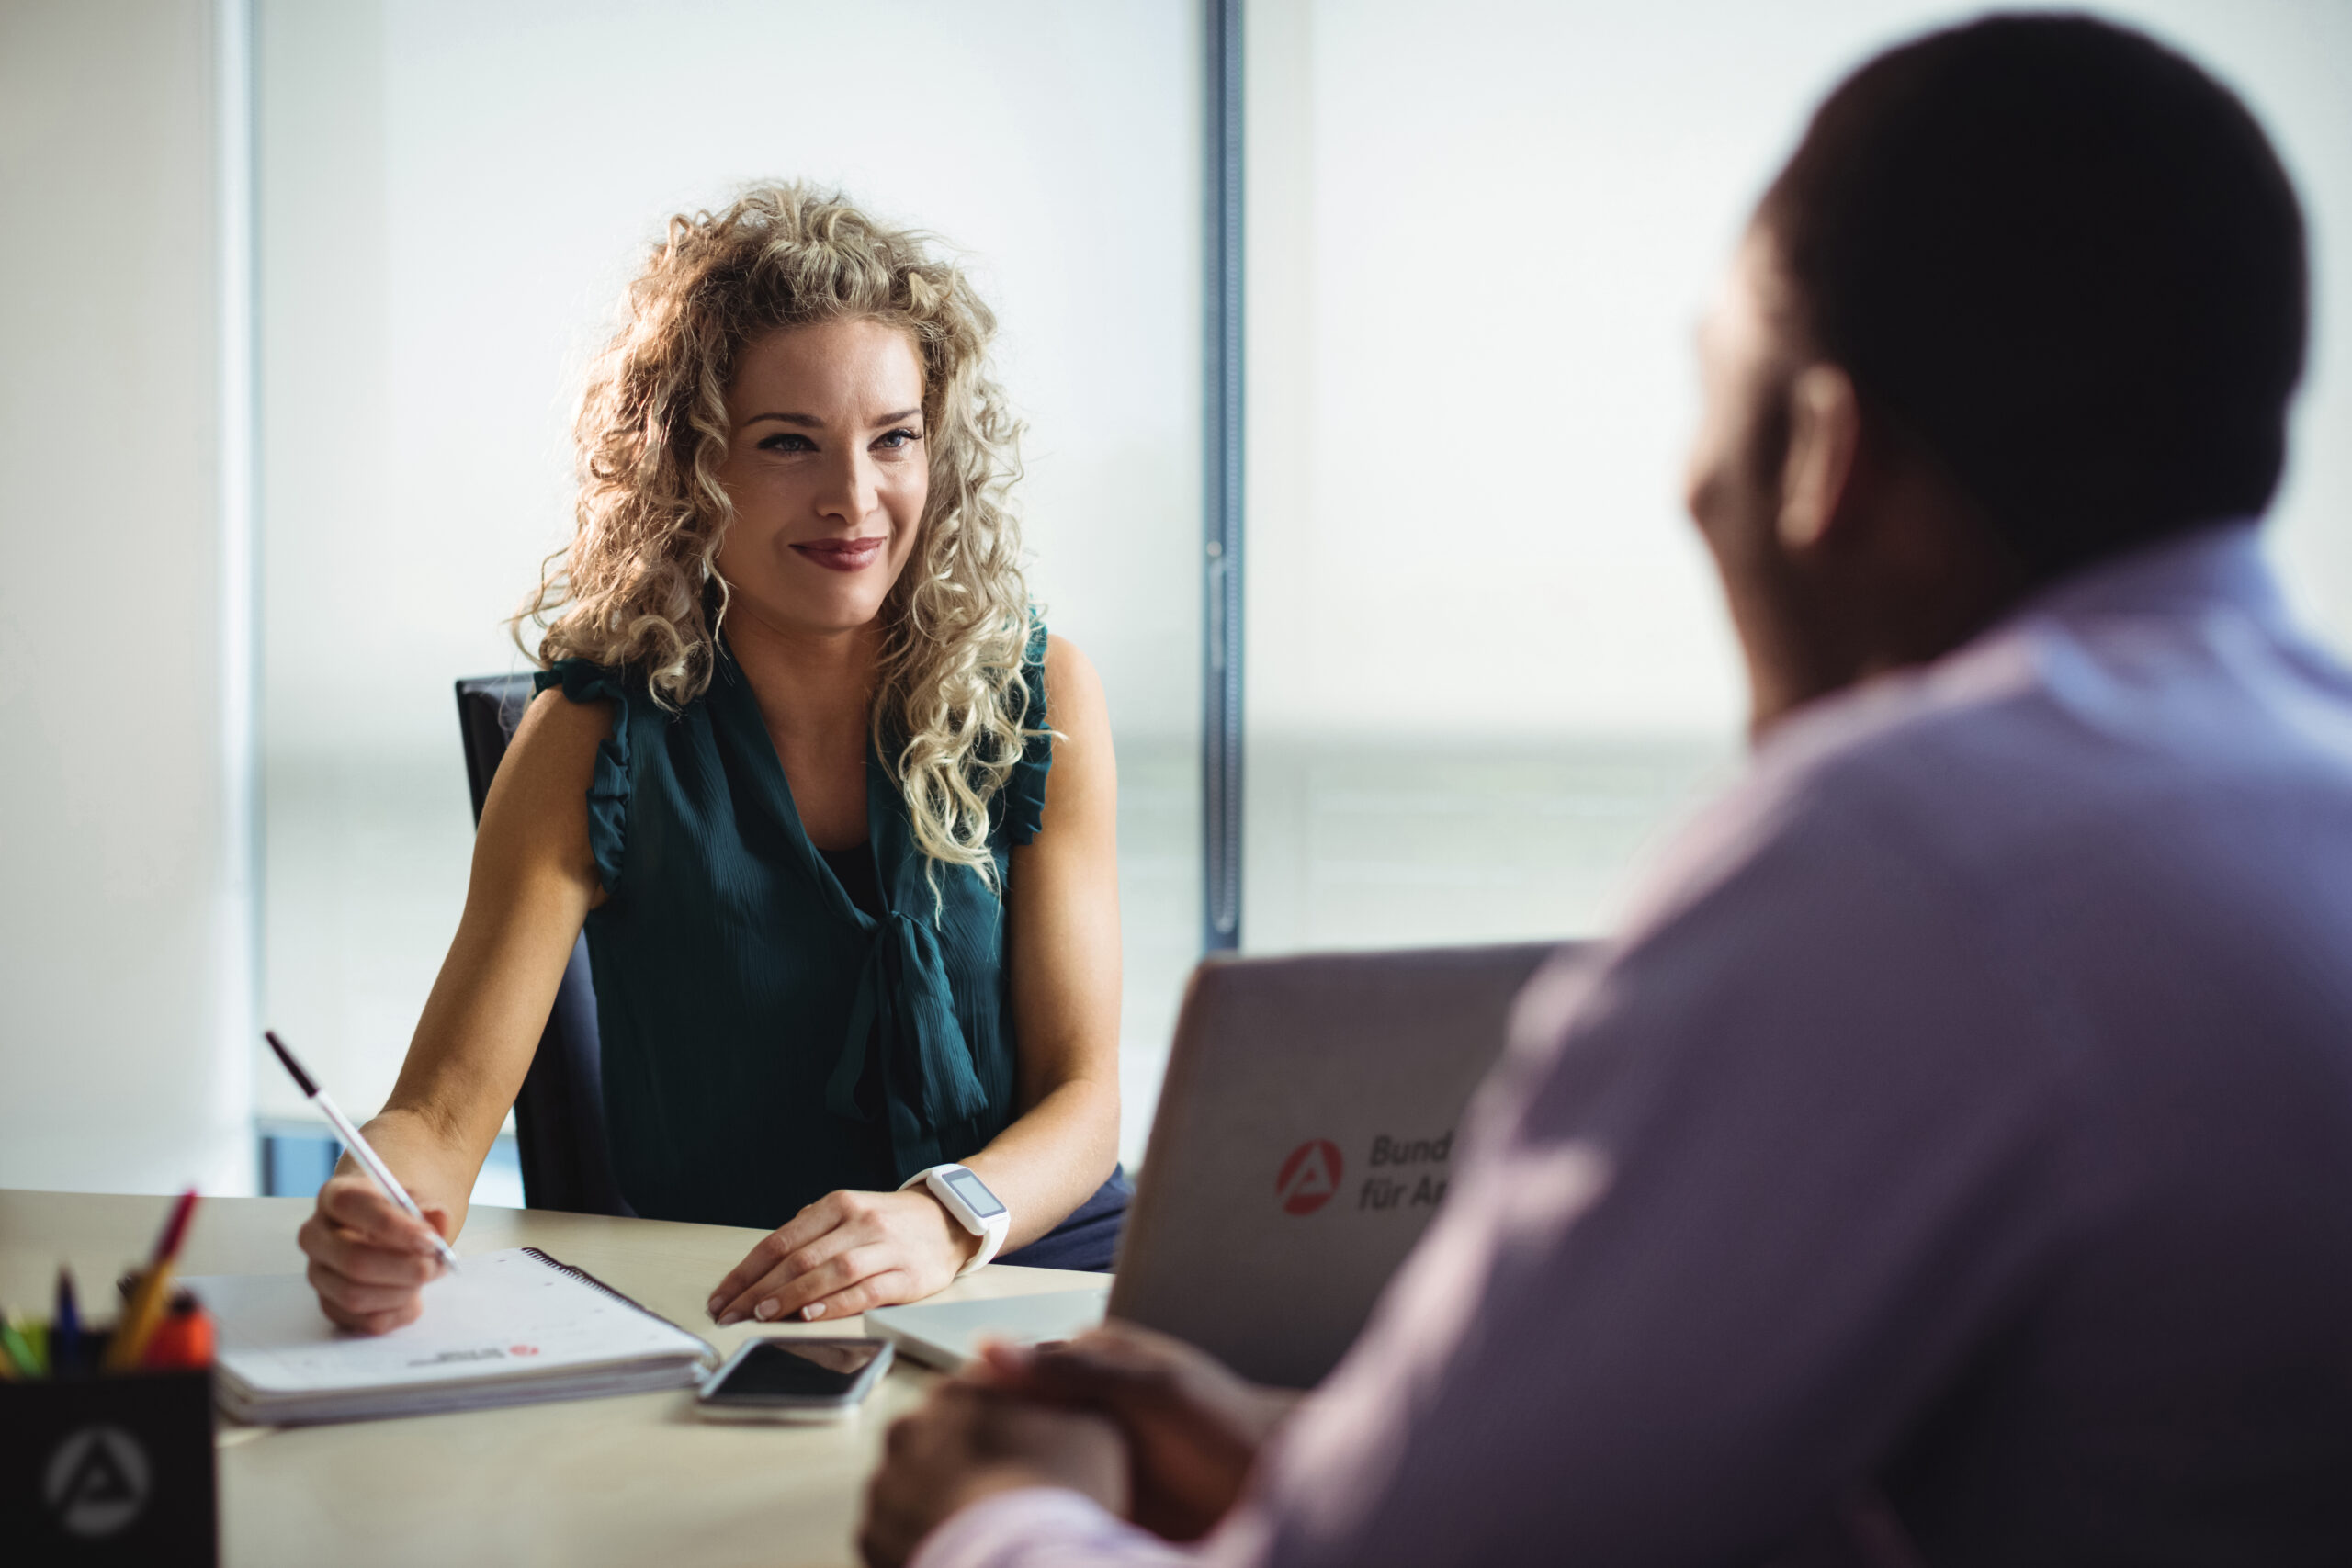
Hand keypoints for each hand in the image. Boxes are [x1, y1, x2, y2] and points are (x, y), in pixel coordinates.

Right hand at [297, 1173, 452, 1333]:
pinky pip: (365, 1321)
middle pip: (353, 1259)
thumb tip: (437, 1218)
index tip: (430, 1239)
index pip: (350, 1205)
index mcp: (333, 1197)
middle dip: (404, 1267)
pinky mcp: (331, 1304)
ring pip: (355, 1296)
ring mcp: (319, 1274)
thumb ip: (429, 1206)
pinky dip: (399, 1312)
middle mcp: (316, 1236)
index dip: (392, 1225)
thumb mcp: (420, 1199)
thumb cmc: (403, 1212)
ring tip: (428, 1275)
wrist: (395, 1230)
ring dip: (403, 1291)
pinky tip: (413, 1295)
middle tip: (436, 1264)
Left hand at [706, 1188, 978, 1325]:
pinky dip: (835, 1305)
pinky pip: (866, 1292)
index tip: (722, 1296)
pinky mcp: (907, 1276)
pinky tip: (811, 1316)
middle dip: (759, 1289)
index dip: (746, 1271)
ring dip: (790, 1297)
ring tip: (761, 1315)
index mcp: (839, 1204)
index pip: (781, 1240)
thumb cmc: (891, 1223)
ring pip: (829, 1273)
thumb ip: (811, 1232)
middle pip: (800, 1259)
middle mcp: (860, 1223)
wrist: (950, 1221)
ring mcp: (885, 1249)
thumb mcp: (849, 1212)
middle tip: (732, 1313)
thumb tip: (764, 1264)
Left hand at [860, 1382, 1126, 1567]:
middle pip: (945, 1431)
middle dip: (972, 1452)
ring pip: (917, 1480)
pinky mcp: (872, 1534)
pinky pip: (899, 1529)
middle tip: (1011, 1487)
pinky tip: (963, 1546)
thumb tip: (1064, 1393)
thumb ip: (1068, 1395)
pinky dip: (925, 1535)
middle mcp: (911, 1426)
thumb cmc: (1059, 1493)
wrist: (1017, 1563)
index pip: (983, 1383)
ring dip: (943, 1493)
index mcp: (961, 1389)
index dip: (1012, 1413)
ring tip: (986, 1522)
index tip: (1033, 1440)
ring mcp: (886, 1482)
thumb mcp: (1095, 1428)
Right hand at [972, 1321, 1300, 1540]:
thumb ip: (1075, 1369)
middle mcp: (1087, 1402)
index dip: (973, 1395)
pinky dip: (1035, 1511)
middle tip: (944, 1474)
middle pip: (1016, 1418)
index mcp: (1094, 1359)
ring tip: (970, 1505)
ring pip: (1031, 1462)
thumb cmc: (1224, 1425)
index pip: (1014, 1369)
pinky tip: (1015, 1526)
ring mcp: (1093, 1449)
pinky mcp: (1102, 1493)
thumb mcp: (1150, 1388)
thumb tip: (991, 1346)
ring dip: (1006, 1481)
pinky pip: (1056, 1499)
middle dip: (982, 1443)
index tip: (937, 1421)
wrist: (1274, 1484)